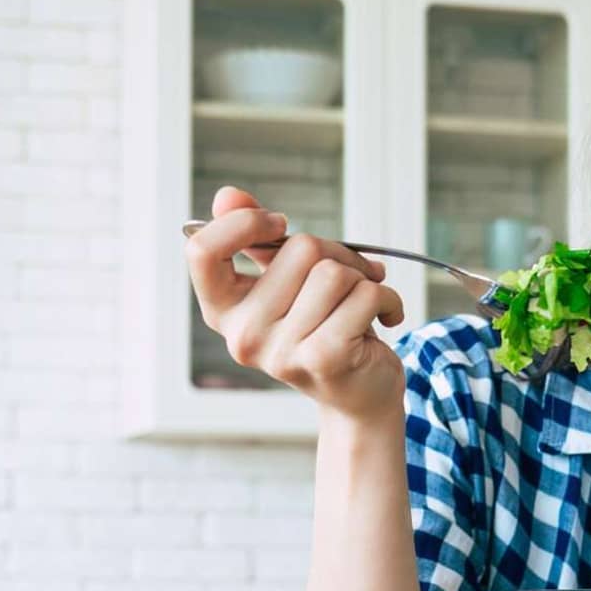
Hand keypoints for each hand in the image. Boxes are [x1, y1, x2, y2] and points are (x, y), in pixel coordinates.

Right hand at [185, 186, 405, 420]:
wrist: (359, 395)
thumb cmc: (323, 328)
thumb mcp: (286, 282)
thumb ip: (255, 238)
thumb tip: (227, 195)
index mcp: (224, 311)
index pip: (203, 251)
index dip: (244, 223)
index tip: (278, 224)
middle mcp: (242, 335)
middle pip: (298, 248)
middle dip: (337, 253)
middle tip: (348, 279)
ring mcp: (280, 352)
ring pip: (334, 271)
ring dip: (364, 278)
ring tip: (364, 302)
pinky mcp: (323, 358)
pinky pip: (364, 295)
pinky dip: (387, 299)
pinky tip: (385, 318)